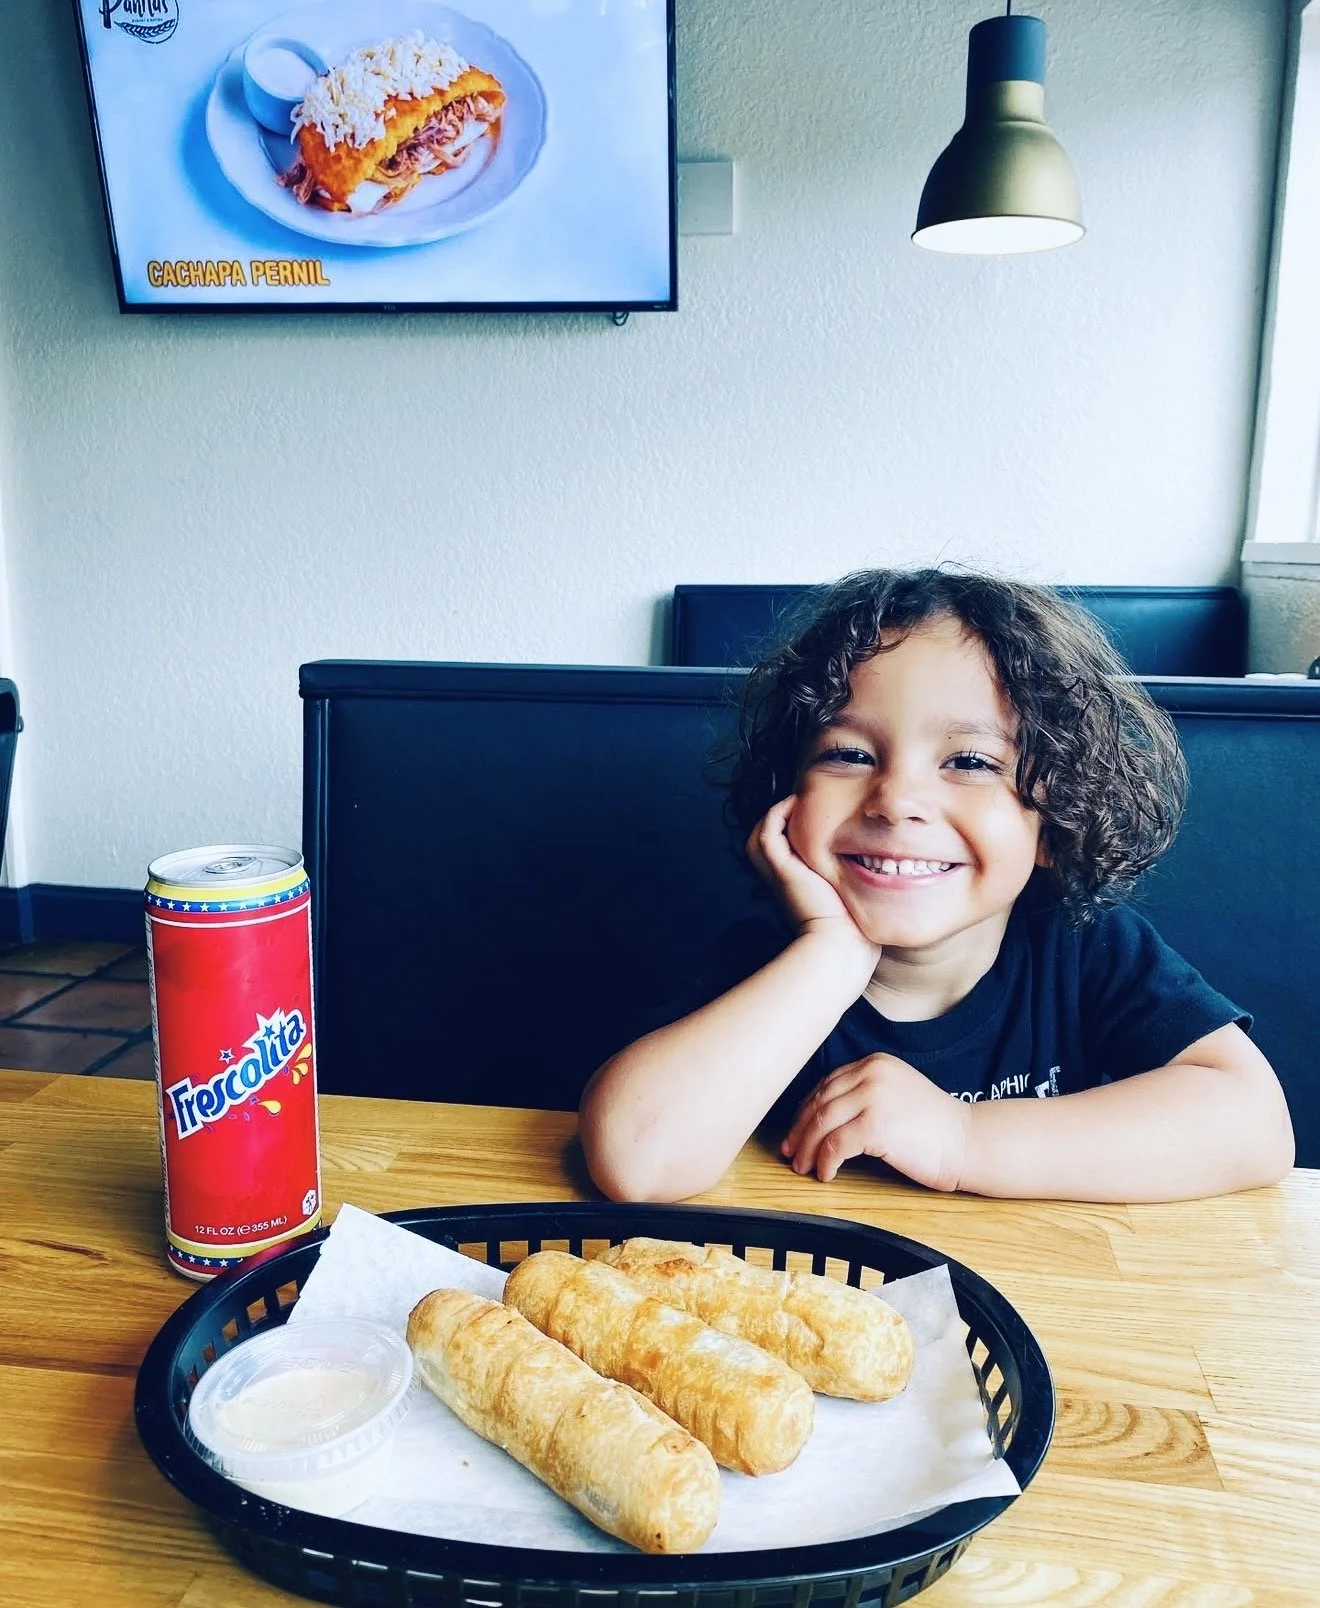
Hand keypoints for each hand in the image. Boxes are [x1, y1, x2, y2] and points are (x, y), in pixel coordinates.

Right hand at [746, 797, 880, 963]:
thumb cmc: (853, 932)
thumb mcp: (854, 898)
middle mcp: (783, 877)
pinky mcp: (782, 868)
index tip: (820, 812)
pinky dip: (778, 813)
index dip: (796, 828)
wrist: (840, 947)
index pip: (785, 848)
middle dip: (784, 816)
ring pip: (763, 832)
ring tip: (801, 799)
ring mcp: (780, 872)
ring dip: (779, 812)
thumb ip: (860, 882)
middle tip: (807, 802)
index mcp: (797, 884)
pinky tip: (797, 804)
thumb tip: (891, 867)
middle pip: (767, 837)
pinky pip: (768, 831)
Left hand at [781, 1053, 970, 1191]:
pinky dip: (826, 1161)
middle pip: (819, 1102)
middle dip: (800, 1130)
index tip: (796, 1131)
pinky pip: (836, 1145)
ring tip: (804, 1166)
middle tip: (791, 1152)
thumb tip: (823, 1119)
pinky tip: (827, 1173)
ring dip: (808, 1148)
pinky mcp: (877, 1125)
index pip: (826, 1085)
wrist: (969, 1141)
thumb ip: (864, 1096)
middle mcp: (872, 1074)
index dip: (806, 1111)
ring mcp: (874, 1097)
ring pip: (822, 1123)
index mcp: (875, 1064)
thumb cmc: (934, 1127)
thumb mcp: (896, 1095)